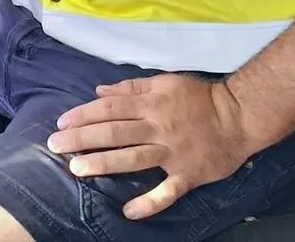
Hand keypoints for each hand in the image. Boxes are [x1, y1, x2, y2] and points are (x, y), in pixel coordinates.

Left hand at [47, 74, 253, 220]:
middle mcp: (157, 126)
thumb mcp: (164, 82)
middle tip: (56, 145)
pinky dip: (149, 203)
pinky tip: (128, 212)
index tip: (61, 122)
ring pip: (132, 158)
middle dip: (83, 138)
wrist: (238, 116)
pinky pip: (167, 192)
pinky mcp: (187, 175)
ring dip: (103, 163)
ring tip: (77, 169)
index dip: (84, 114)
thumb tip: (99, 91)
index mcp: (150, 103)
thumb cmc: (198, 97)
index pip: (110, 108)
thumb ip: (131, 87)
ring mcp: (171, 153)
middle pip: (114, 132)